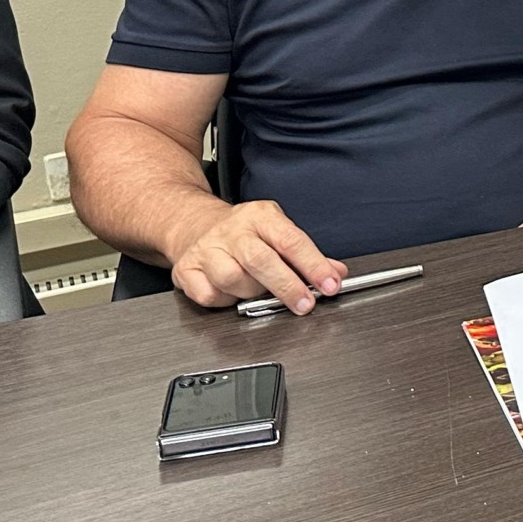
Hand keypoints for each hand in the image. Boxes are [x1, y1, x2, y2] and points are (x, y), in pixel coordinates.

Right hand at [166, 199, 346, 312]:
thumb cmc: (243, 232)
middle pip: (261, 261)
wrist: (192, 224)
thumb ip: (307, 254)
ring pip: (233, 279)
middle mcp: (233, 231)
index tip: (329, 284)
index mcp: (261, 217)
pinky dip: (225, 300)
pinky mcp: (186, 270)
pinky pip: (210, 295)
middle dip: (287, 287)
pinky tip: (231, 292)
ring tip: (259, 289)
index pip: (291, 241)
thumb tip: (336, 272)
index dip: (314, 265)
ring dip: (252, 292)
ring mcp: (207, 250)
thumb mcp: (278, 231)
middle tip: (305, 304)